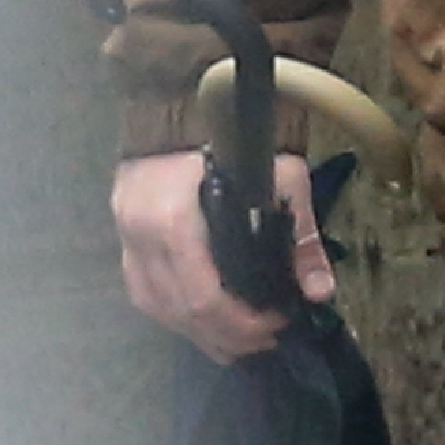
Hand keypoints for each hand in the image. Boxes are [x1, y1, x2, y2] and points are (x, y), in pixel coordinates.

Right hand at [113, 149, 331, 362]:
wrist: (189, 101)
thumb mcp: (282, 176)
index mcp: (173, 220)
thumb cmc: (238, 136)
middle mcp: (139, 236)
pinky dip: (176, 314)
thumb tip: (320, 292)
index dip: (239, 322)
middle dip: (224, 335)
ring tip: (238, 342)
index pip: (202, 295)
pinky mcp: (124, 241)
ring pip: (157, 308)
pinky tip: (204, 323)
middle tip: (264, 341)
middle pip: (177, 310)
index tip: (275, 325)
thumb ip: (301, 236)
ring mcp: (125, 240)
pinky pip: (145, 293)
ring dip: (198, 332)